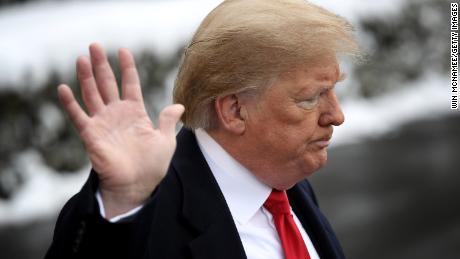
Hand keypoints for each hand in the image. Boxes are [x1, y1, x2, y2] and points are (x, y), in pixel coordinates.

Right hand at [58, 43, 183, 217]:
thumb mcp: (166, 140)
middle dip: (101, 65)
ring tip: (82, 58)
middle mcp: (117, 114)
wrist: (137, 186)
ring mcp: (103, 123)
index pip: (130, 84)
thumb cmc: (152, 166)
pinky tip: (63, 88)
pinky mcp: (91, 135)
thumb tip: (179, 105)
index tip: (123, 50)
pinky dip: (70, 103)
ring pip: (92, 94)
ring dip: (86, 77)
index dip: (127, 67)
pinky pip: (78, 116)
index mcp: (136, 113)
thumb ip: (168, 120)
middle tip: (95, 45)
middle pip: (107, 84)